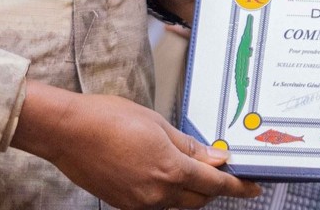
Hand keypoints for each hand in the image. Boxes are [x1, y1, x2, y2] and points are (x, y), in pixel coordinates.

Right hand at [12, 82, 260, 209]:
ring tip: (189, 169)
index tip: (253, 186)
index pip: (214, 184)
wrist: (67, 132)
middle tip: (220, 171)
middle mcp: (156, 193)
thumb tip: (214, 158)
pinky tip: (162, 174)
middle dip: (213, 188)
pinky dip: (166, 192)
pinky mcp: (124, 205)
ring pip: (177, 203)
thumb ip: (188, 146)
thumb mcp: (156, 124)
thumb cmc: (107, 118)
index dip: (237, 186)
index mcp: (169, 169)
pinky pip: (156, 204)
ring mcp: (139, 203)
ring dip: (189, 191)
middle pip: (198, 199)